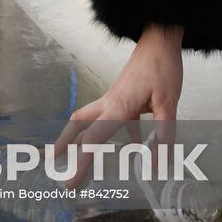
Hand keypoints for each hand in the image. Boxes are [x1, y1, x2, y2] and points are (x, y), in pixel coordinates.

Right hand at [55, 23, 183, 184]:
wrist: (159, 39)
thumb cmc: (161, 66)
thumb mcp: (167, 103)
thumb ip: (163, 135)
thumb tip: (159, 165)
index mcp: (117, 107)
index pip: (93, 141)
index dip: (81, 164)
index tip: (69, 182)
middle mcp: (110, 103)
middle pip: (79, 125)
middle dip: (65, 144)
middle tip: (54, 161)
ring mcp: (115, 98)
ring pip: (91, 119)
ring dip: (83, 137)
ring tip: (80, 155)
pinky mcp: (124, 95)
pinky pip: (113, 117)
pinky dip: (117, 133)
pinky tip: (134, 146)